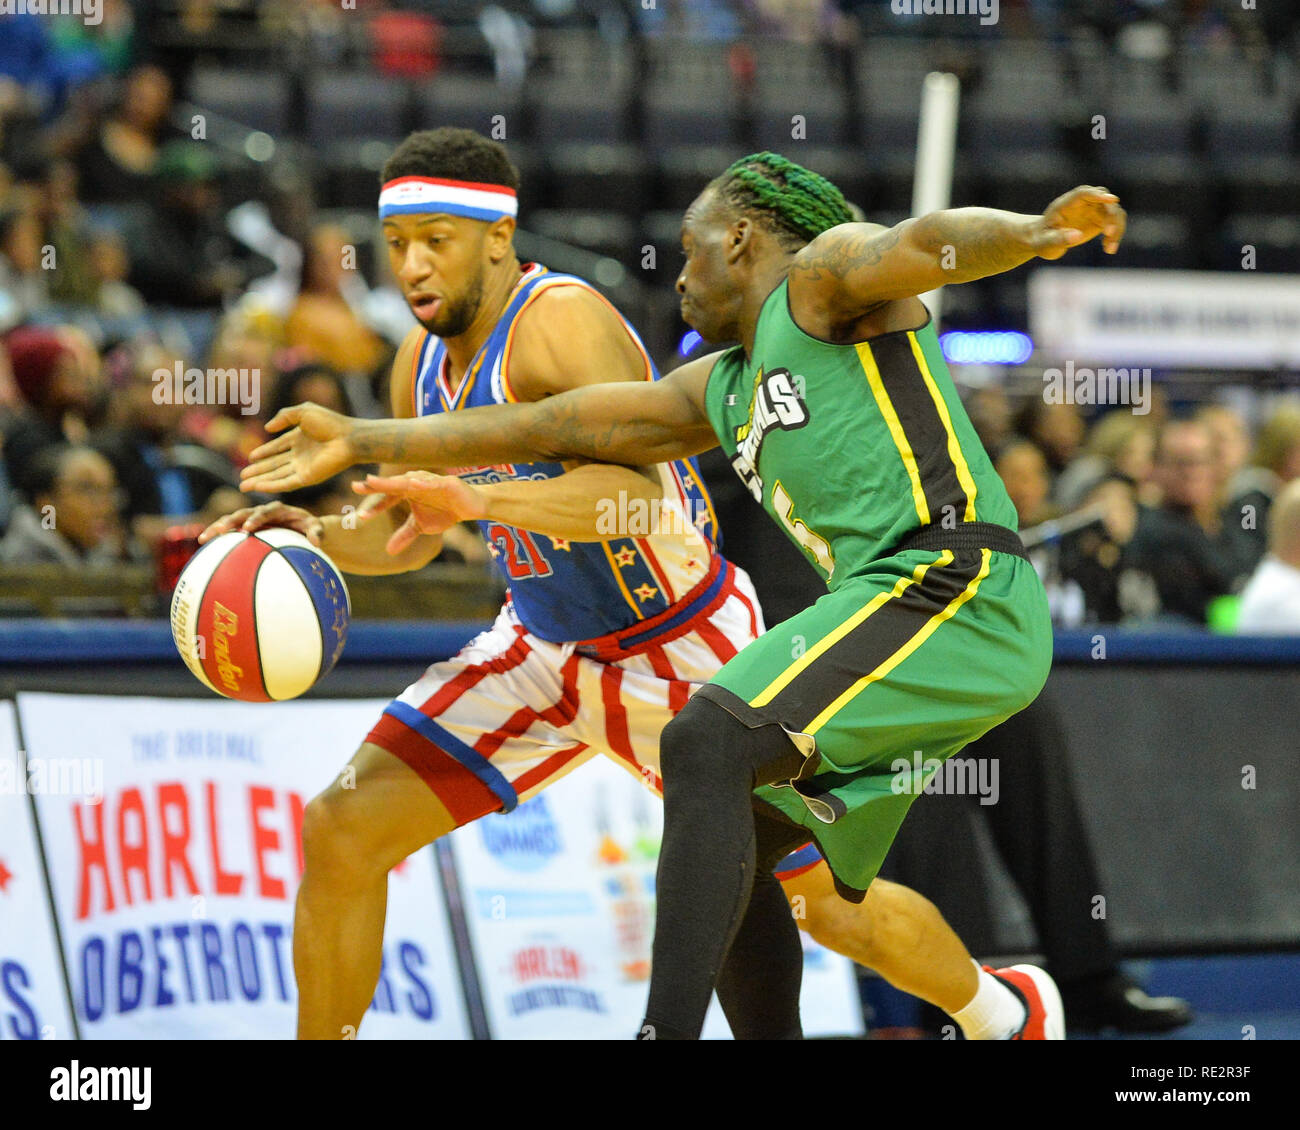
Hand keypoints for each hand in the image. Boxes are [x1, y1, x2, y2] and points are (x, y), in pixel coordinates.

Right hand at [198, 501, 324, 546]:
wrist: (303, 528)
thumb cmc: (310, 528)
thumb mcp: (316, 528)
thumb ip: (317, 532)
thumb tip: (317, 541)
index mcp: (278, 509)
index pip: (265, 512)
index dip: (256, 519)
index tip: (248, 528)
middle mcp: (261, 512)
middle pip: (242, 514)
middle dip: (230, 521)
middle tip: (219, 531)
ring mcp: (251, 519)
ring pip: (231, 521)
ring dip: (217, 528)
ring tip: (203, 539)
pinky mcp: (245, 527)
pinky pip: (230, 532)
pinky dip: (218, 537)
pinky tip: (205, 548)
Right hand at [240, 403, 357, 493]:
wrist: (348, 438)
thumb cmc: (330, 423)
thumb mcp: (303, 412)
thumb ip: (284, 417)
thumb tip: (267, 428)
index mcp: (299, 439)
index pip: (277, 448)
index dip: (263, 453)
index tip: (250, 457)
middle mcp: (300, 455)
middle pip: (273, 465)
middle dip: (257, 471)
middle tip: (241, 477)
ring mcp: (303, 467)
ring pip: (276, 476)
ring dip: (259, 481)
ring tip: (243, 485)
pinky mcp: (307, 478)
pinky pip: (285, 483)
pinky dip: (271, 485)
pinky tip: (258, 486)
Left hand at [353, 471, 486, 555]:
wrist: (472, 506)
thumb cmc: (445, 511)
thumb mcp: (421, 526)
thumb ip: (405, 535)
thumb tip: (388, 552)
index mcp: (407, 491)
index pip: (387, 498)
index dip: (375, 507)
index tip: (360, 517)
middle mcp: (415, 482)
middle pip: (393, 485)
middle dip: (375, 486)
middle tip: (356, 486)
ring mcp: (430, 481)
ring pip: (409, 481)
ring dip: (393, 482)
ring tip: (376, 482)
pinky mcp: (447, 483)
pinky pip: (433, 483)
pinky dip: (424, 483)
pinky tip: (413, 484)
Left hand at [1030, 186, 1125, 259]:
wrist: (1045, 239)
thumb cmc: (1042, 239)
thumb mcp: (1045, 243)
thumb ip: (1058, 239)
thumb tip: (1077, 236)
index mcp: (1065, 204)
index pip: (1083, 193)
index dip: (1098, 195)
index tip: (1112, 200)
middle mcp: (1082, 203)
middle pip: (1104, 201)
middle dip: (1111, 216)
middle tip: (1109, 234)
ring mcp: (1093, 209)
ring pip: (1114, 212)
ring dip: (1117, 228)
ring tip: (1110, 249)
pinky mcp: (1100, 219)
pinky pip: (1115, 222)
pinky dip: (1116, 234)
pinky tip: (1109, 248)